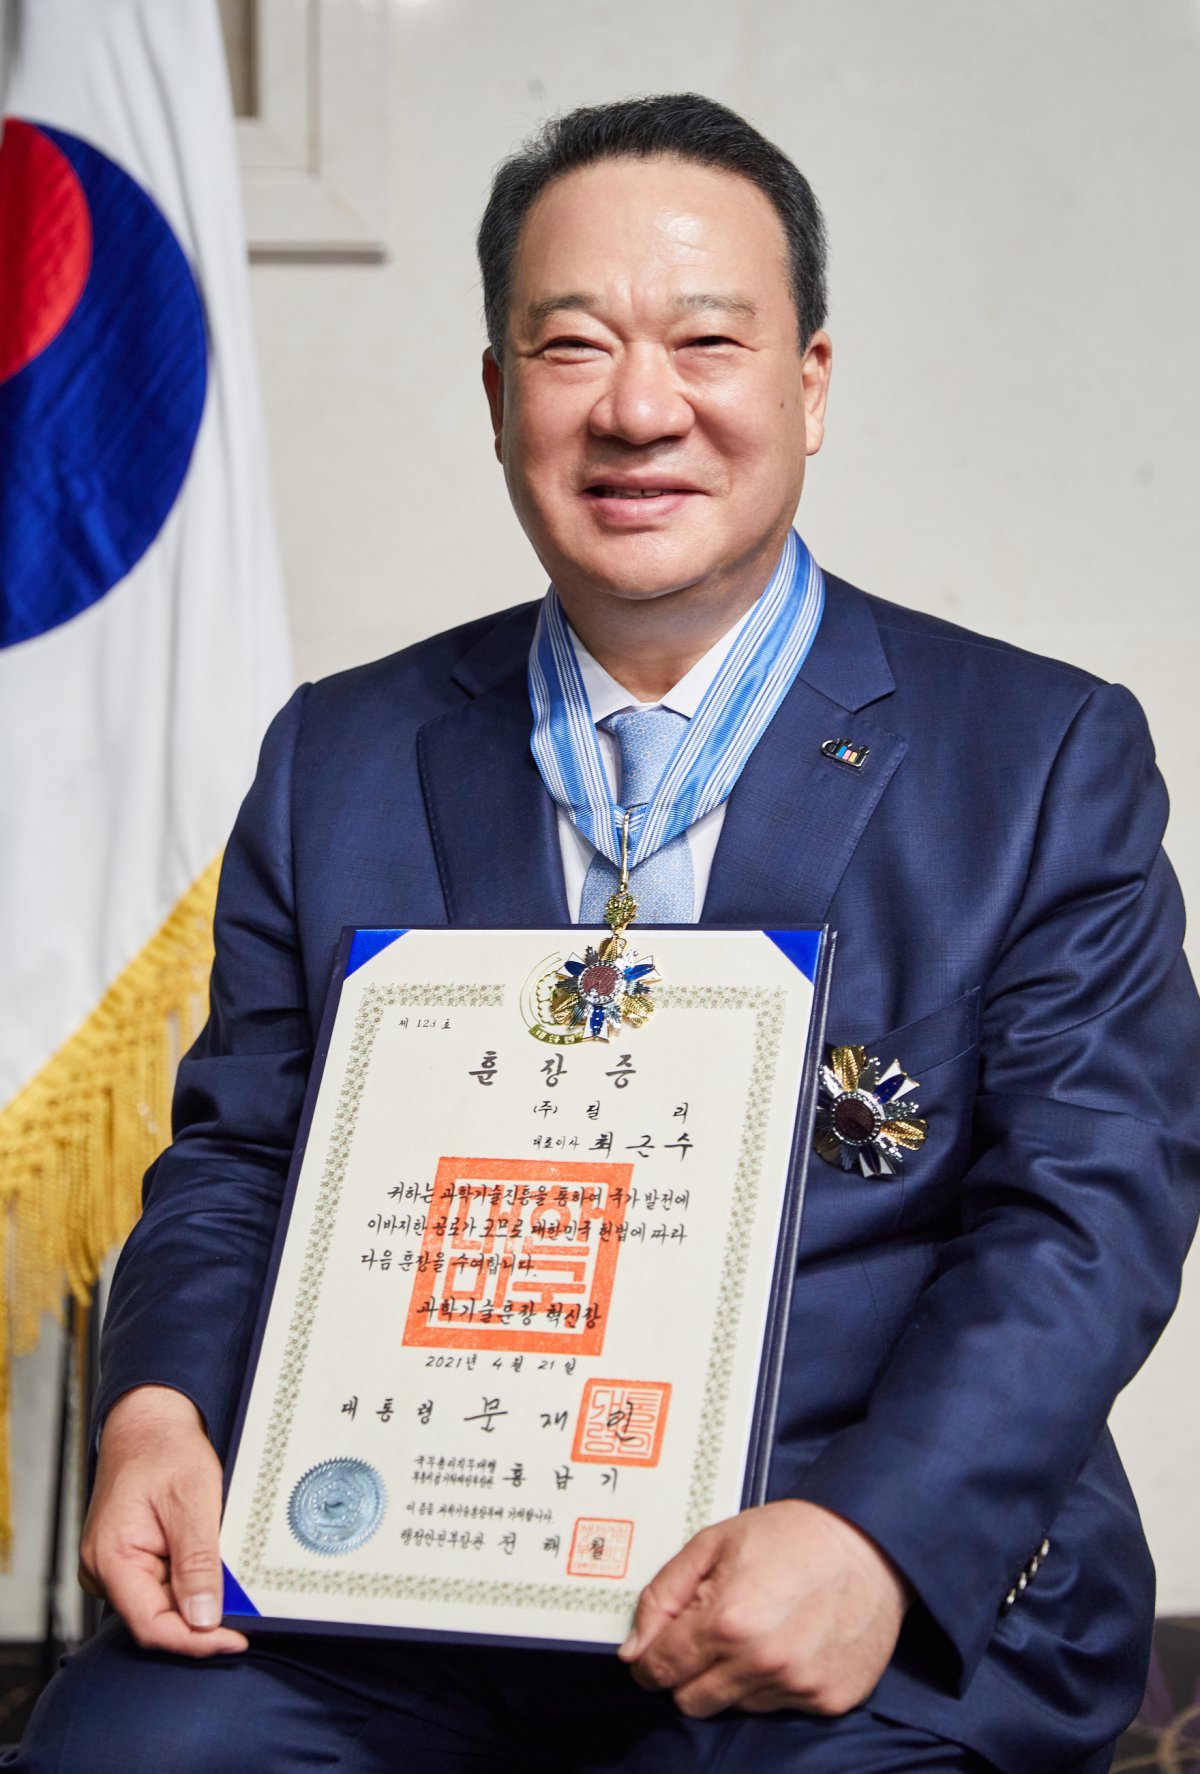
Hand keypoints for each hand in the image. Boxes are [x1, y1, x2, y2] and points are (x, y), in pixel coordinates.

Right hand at [79, 1384, 248, 1657]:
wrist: (151, 1422)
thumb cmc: (165, 1450)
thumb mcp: (192, 1502)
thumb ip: (197, 1564)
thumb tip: (204, 1620)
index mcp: (111, 1559)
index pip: (151, 1625)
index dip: (195, 1641)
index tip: (234, 1640)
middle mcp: (105, 1570)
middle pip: (157, 1620)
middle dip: (201, 1621)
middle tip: (245, 1614)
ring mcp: (116, 1566)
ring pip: (162, 1605)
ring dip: (198, 1600)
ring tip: (232, 1583)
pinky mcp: (130, 1559)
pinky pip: (162, 1585)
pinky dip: (191, 1583)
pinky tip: (214, 1570)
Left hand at [618, 1499, 908, 1717]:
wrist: (870, 1542)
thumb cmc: (790, 1535)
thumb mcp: (713, 1543)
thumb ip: (664, 1596)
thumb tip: (632, 1651)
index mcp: (726, 1621)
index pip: (661, 1670)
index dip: (650, 1660)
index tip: (655, 1653)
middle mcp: (761, 1662)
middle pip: (691, 1701)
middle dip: (689, 1673)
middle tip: (711, 1635)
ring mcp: (798, 1686)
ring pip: (734, 1706)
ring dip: (734, 1677)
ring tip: (760, 1629)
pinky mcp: (829, 1700)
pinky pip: (779, 1708)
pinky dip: (776, 1683)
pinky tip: (791, 1642)